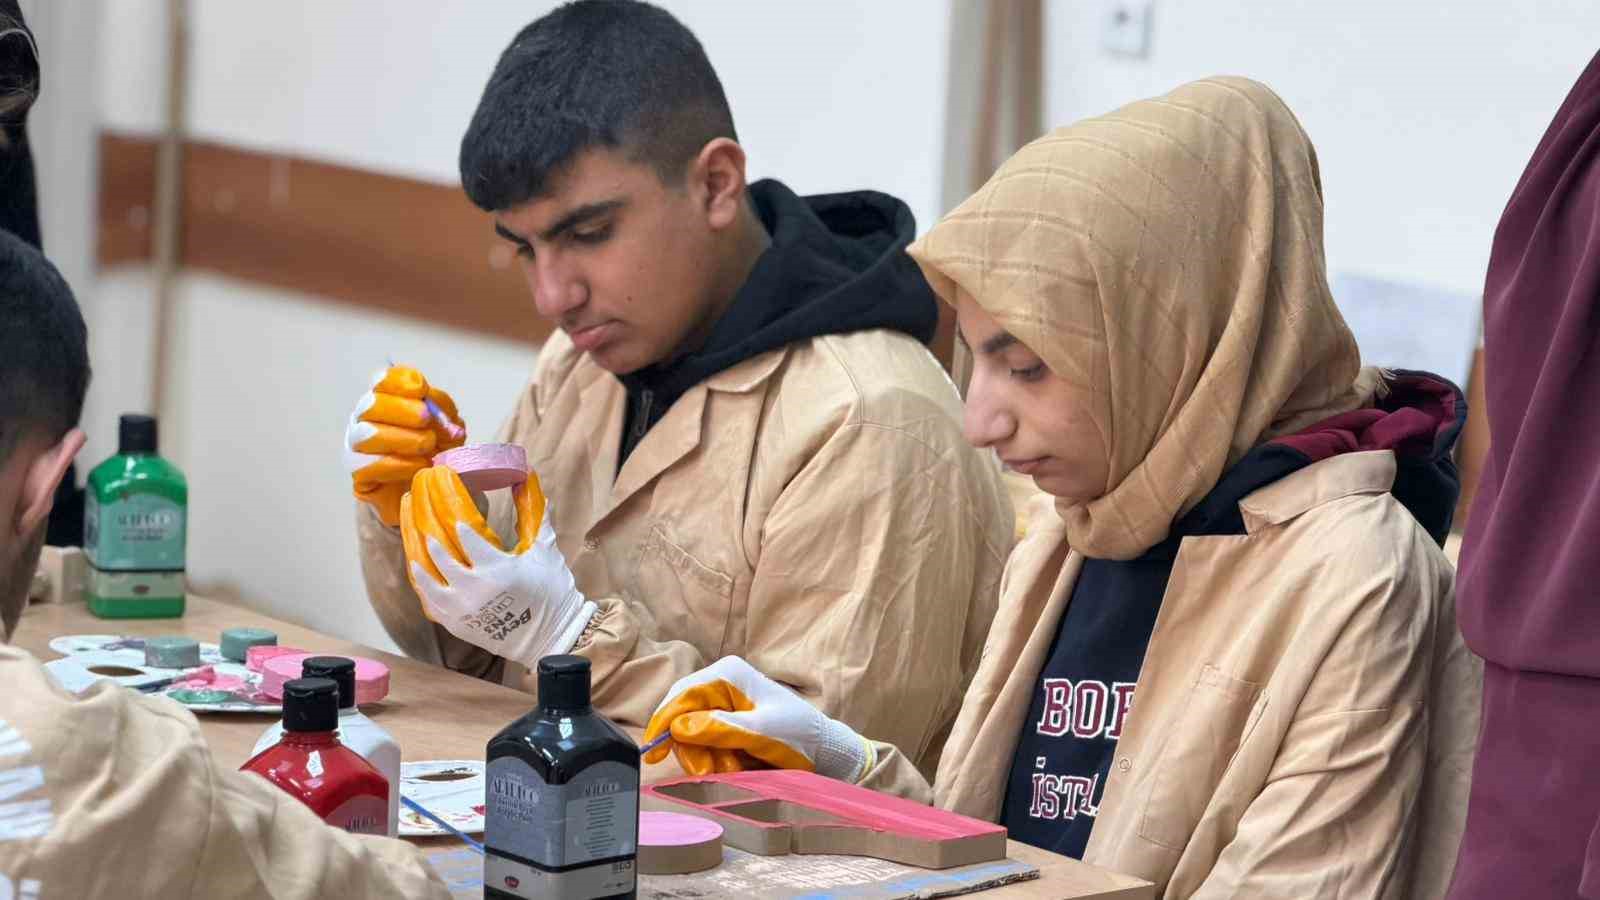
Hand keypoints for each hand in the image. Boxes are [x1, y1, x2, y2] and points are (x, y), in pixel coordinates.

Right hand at [345, 365, 466, 526]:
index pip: (382, 380)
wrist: (425, 489)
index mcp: (386, 399)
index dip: (399, 381)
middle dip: (402, 410)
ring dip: (401, 438)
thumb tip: (432, 405)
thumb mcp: (447, 425)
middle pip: (372, 404)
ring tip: (427, 446)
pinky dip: (397, 464)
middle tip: (426, 419)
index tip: (421, 388)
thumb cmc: (434, 450)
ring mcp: (357, 444)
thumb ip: (442, 410)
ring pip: (367, 433)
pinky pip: (367, 465)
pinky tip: (418, 466)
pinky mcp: (357, 472)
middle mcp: (365, 417)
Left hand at [401, 465, 595, 662]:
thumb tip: (530, 478)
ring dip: (416, 551)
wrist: (551, 638)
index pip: (466, 536)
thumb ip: (534, 514)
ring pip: (427, 576)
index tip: (442, 493)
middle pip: (439, 551)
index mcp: (497, 569)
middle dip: (427, 523)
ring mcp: (461, 609)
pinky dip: (421, 580)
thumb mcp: (545, 550)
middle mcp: (474, 589)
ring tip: (412, 529)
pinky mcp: (456, 624)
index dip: (453, 513)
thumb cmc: (553, 592)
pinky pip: (428, 599)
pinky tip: (415, 564)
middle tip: (419, 500)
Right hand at [642, 656, 873, 781]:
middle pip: (682, 716)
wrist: (824, 750)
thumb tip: (678, 727)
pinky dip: (714, 758)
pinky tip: (735, 766)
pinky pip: (705, 741)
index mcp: (727, 674)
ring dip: (706, 756)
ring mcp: (723, 702)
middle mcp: (721, 683)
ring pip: (691, 733)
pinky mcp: (726, 721)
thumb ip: (718, 729)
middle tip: (709, 771)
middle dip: (692, 747)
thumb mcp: (759, 733)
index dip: (664, 723)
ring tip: (732, 768)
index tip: (653, 754)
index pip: (682, 695)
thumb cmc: (797, 735)